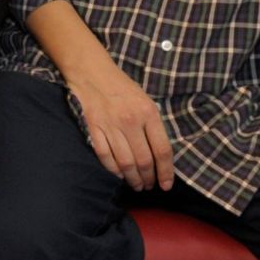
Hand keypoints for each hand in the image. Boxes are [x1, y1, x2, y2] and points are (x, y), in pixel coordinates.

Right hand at [68, 59, 172, 191]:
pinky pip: (106, 156)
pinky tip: (119, 174)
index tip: (166, 185)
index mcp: (149, 113)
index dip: (166, 172)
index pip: (162, 150)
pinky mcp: (94, 128)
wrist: (93, 72)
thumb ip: (154, 126)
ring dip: (133, 179)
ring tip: (136, 185)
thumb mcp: (146, 101)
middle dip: (149, 179)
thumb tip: (160, 156)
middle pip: (144, 161)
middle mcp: (131, 121)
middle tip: (149, 186)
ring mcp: (111, 126)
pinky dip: (113, 170)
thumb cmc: (123, 87)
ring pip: (126, 163)